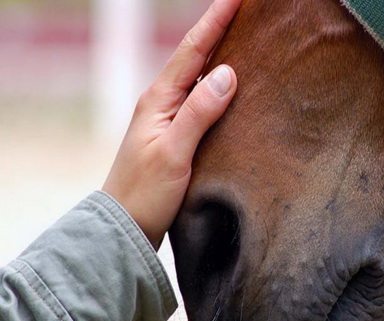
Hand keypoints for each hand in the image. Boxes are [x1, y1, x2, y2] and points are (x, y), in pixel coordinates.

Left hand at [102, 0, 240, 248]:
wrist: (126, 227)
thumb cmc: (145, 193)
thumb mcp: (173, 152)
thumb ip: (199, 113)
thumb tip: (227, 72)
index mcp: (159, 100)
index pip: (193, 51)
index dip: (216, 21)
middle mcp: (163, 103)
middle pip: (196, 57)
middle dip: (221, 30)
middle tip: (246, 11)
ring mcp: (170, 119)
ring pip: (200, 78)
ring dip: (221, 55)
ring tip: (247, 38)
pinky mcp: (179, 136)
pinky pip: (203, 102)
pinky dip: (219, 87)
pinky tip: (235, 87)